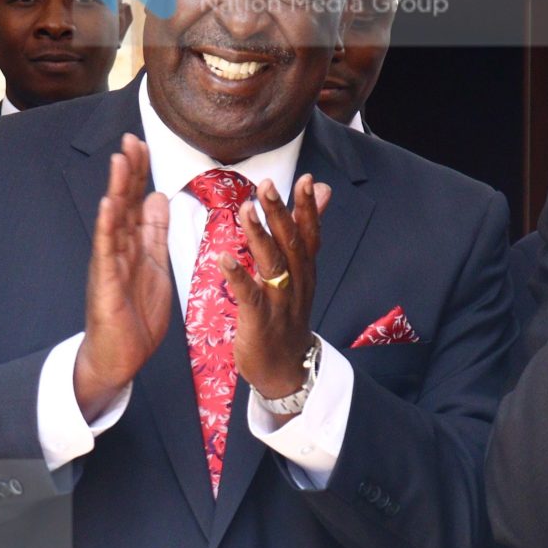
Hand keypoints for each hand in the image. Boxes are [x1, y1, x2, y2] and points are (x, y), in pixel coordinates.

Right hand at [73, 135, 172, 419]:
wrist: (120, 355)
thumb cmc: (134, 313)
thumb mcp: (155, 264)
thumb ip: (155, 232)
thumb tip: (158, 197)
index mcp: (132, 243)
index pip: (136, 200)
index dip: (140, 172)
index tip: (142, 143)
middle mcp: (117, 248)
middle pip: (124, 202)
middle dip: (129, 171)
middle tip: (131, 139)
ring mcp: (109, 263)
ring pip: (113, 220)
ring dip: (117, 189)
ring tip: (120, 160)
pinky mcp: (104, 282)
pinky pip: (106, 250)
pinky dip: (106, 226)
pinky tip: (107, 204)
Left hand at [224, 174, 329, 401]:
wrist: (286, 369)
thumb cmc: (288, 316)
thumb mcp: (302, 273)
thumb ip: (307, 230)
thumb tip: (323, 190)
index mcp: (305, 270)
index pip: (310, 233)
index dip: (308, 207)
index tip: (305, 178)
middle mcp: (297, 283)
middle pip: (292, 243)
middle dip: (280, 213)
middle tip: (268, 185)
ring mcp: (280, 302)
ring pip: (273, 265)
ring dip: (259, 236)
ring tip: (246, 210)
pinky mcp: (260, 321)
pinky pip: (249, 296)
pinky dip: (238, 276)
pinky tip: (224, 258)